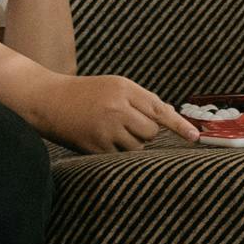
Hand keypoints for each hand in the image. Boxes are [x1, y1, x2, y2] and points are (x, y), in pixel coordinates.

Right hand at [30, 72, 192, 152]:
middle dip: (146, 132)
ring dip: (131, 143)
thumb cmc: (85, 93)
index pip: (160, 109)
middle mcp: (117, 107)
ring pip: (138, 146)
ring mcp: (107, 128)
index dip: (180, 125)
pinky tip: (101, 138)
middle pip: (152, 131)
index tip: (195, 137)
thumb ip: (142, 99)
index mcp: (124, 88)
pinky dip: (116, 151)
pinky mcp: (96, 146)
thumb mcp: (114, 86)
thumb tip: (169, 112)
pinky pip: (121, 156)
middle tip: (126, 124)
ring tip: (110, 129)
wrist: (48, 100)